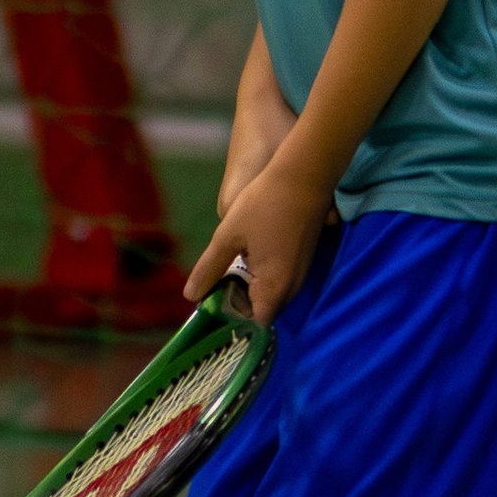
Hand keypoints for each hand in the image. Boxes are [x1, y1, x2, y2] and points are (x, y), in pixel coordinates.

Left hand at [186, 144, 336, 323]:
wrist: (305, 174)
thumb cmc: (264, 204)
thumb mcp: (228, 236)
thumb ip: (209, 269)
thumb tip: (191, 296)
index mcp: (275, 288)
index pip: (255, 322)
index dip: (234, 317)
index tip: (216, 299)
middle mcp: (292, 287)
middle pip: (264, 310)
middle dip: (241, 301)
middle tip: (219, 280)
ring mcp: (301, 272)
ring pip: (273, 293)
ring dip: (253, 285)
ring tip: (233, 263)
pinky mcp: (304, 258)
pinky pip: (282, 278)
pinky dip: (265, 273)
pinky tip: (252, 250)